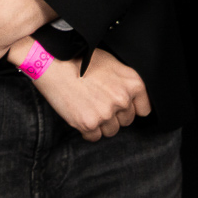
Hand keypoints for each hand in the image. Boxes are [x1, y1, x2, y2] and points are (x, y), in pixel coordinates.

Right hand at [23, 42, 150, 140]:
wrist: (54, 63)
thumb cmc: (81, 59)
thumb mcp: (112, 64)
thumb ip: (124, 83)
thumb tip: (130, 99)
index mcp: (133, 83)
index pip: (144, 109)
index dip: (132, 109)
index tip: (122, 107)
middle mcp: (123, 99)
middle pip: (126, 121)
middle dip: (115, 116)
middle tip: (99, 103)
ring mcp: (106, 113)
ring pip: (111, 131)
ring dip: (102, 124)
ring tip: (88, 107)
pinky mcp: (89, 123)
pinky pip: (94, 137)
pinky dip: (87, 130)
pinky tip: (80, 114)